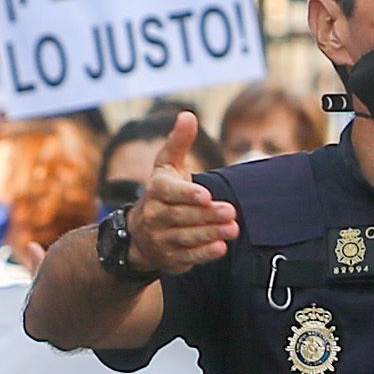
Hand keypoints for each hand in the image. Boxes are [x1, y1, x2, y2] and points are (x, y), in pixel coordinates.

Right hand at [119, 116, 239, 279]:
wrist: (140, 234)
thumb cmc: (163, 192)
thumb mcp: (167, 166)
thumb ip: (178, 142)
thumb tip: (188, 115)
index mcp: (155, 190)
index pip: (170, 192)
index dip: (187, 194)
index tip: (205, 195)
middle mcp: (154, 215)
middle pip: (182, 216)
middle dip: (207, 215)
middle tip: (230, 212)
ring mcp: (160, 239)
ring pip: (187, 236)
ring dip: (210, 233)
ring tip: (232, 228)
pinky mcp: (170, 258)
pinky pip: (188, 257)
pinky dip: (204, 253)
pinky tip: (220, 247)